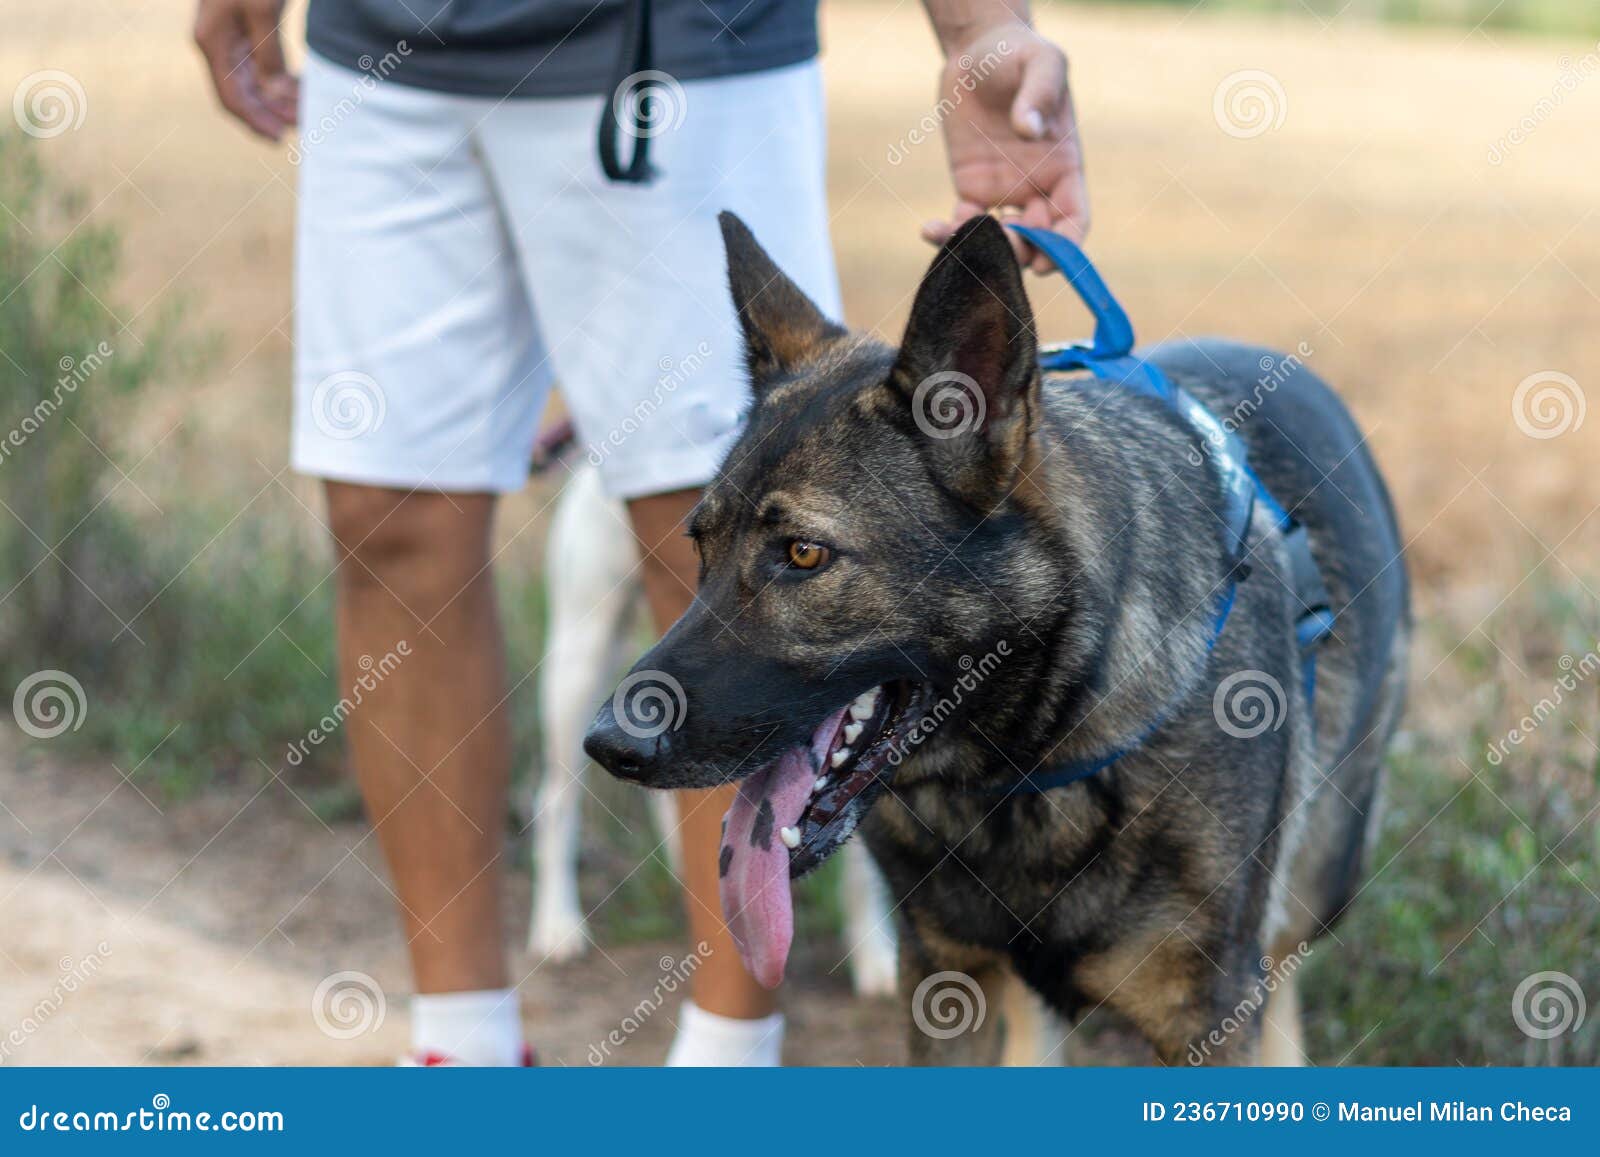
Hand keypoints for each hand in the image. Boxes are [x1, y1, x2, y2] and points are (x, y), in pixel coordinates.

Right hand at [193, 0, 297, 138]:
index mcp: (212, 40)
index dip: (255, 120)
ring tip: (308, 110)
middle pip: (244, 92)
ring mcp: (232, 34)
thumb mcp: (262, 10)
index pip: (231, 95)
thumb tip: (274, 92)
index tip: (279, 138)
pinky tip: (301, 89)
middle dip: (273, 111)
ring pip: (255, 80)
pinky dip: (282, 79)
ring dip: (280, 98)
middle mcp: (217, 41)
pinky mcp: (249, 26)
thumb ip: (267, 53)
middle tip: (305, 124)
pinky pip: (263, 63)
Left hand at [922, 20, 1088, 272]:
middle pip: (1037, 242)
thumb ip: (1040, 93)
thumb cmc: (1020, 56)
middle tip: (999, 242)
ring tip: (959, 238)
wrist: (979, 53)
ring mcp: (1004, 193)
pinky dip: (948, 235)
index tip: (1046, 258)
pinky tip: (930, 229)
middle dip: (1021, 253)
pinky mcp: (971, 190)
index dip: (1064, 247)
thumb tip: (1028, 130)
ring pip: (1001, 242)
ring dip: (984, 253)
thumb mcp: (1041, 61)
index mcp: (1064, 168)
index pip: (1073, 221)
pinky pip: (963, 225)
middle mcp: (1038, 188)